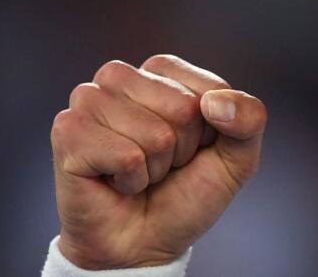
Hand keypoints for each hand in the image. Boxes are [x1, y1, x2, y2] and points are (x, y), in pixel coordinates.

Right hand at [51, 55, 266, 268]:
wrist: (143, 246)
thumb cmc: (184, 195)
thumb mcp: (236, 159)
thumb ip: (249, 119)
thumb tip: (216, 102)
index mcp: (160, 70)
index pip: (208, 88)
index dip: (208, 131)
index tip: (189, 150)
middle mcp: (119, 76)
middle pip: (183, 109)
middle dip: (181, 150)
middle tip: (159, 166)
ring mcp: (89, 100)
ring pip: (155, 134)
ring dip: (155, 167)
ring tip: (137, 174)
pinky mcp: (68, 132)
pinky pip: (126, 156)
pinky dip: (132, 181)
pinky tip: (115, 182)